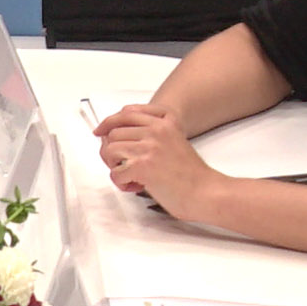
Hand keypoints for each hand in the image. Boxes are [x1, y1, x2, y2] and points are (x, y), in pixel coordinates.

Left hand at [90, 104, 213, 216]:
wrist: (206, 192)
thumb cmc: (191, 174)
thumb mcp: (175, 141)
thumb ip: (152, 135)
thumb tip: (117, 139)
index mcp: (164, 121)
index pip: (127, 112)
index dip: (109, 122)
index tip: (100, 131)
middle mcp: (156, 130)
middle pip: (113, 131)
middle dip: (110, 150)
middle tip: (119, 165)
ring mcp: (149, 147)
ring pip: (109, 149)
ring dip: (113, 165)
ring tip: (129, 176)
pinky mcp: (143, 166)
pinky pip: (115, 172)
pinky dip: (121, 183)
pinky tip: (135, 186)